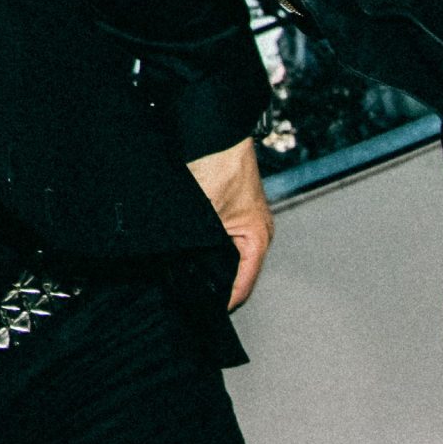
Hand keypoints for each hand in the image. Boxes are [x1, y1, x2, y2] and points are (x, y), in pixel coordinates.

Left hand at [187, 137, 273, 307]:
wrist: (214, 131)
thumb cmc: (219, 165)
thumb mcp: (207, 210)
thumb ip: (201, 240)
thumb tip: (185, 266)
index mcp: (257, 237)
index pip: (243, 282)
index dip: (225, 299)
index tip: (207, 312)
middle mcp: (254, 232)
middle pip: (235, 270)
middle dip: (214, 282)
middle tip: (190, 297)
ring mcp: (241, 221)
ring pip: (224, 254)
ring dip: (207, 264)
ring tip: (185, 279)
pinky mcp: (227, 210)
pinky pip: (217, 238)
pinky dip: (203, 247)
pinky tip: (184, 252)